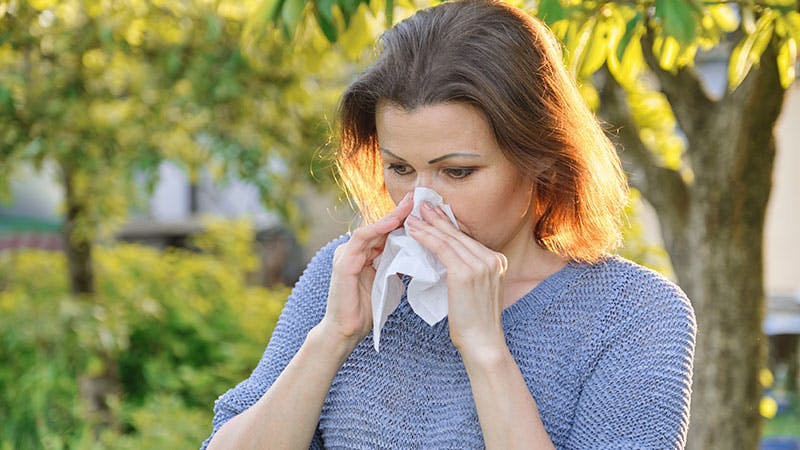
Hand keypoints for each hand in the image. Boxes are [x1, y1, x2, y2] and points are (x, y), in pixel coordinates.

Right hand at [319, 192, 413, 348]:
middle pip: (381, 226)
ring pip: (373, 228)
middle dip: (401, 212)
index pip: (387, 232)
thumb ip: (396, 266)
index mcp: (366, 254)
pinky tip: (393, 222)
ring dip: (392, 216)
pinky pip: (361, 239)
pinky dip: (378, 229)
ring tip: (410, 205)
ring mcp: (347, 254)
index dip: (405, 220)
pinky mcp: (343, 262)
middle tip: (420, 197)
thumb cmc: (367, 309)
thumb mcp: (388, 283)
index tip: (424, 208)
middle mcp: (355, 250)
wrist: (346, 331)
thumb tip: (419, 256)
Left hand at [405, 202, 508, 359]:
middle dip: (438, 218)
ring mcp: (482, 265)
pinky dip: (426, 237)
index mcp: (497, 261)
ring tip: (412, 216)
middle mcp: (493, 259)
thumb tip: (445, 260)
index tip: (434, 214)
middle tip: (422, 205)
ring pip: (449, 239)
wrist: (482, 343)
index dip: (448, 225)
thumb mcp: (475, 291)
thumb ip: (467, 272)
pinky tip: (414, 231)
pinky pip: (442, 249)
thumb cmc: (474, 323)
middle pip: (459, 235)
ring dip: (428, 225)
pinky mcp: (466, 273)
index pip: (467, 239)